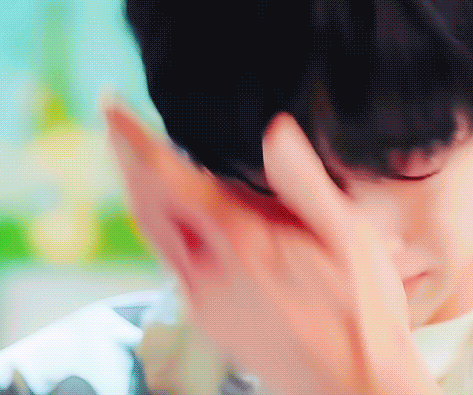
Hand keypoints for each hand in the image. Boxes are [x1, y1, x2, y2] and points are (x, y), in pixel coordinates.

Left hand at [105, 102, 441, 394]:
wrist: (356, 386)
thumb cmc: (362, 312)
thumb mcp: (349, 237)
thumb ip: (305, 183)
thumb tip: (276, 130)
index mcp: (240, 242)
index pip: (167, 179)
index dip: (133, 140)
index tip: (110, 107)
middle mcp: (209, 274)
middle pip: (146, 207)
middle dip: (126, 162)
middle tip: (116, 126)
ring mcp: (205, 304)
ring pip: (154, 238)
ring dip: (140, 196)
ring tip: (139, 165)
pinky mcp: (210, 325)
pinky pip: (171, 266)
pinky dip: (162, 230)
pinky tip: (181, 222)